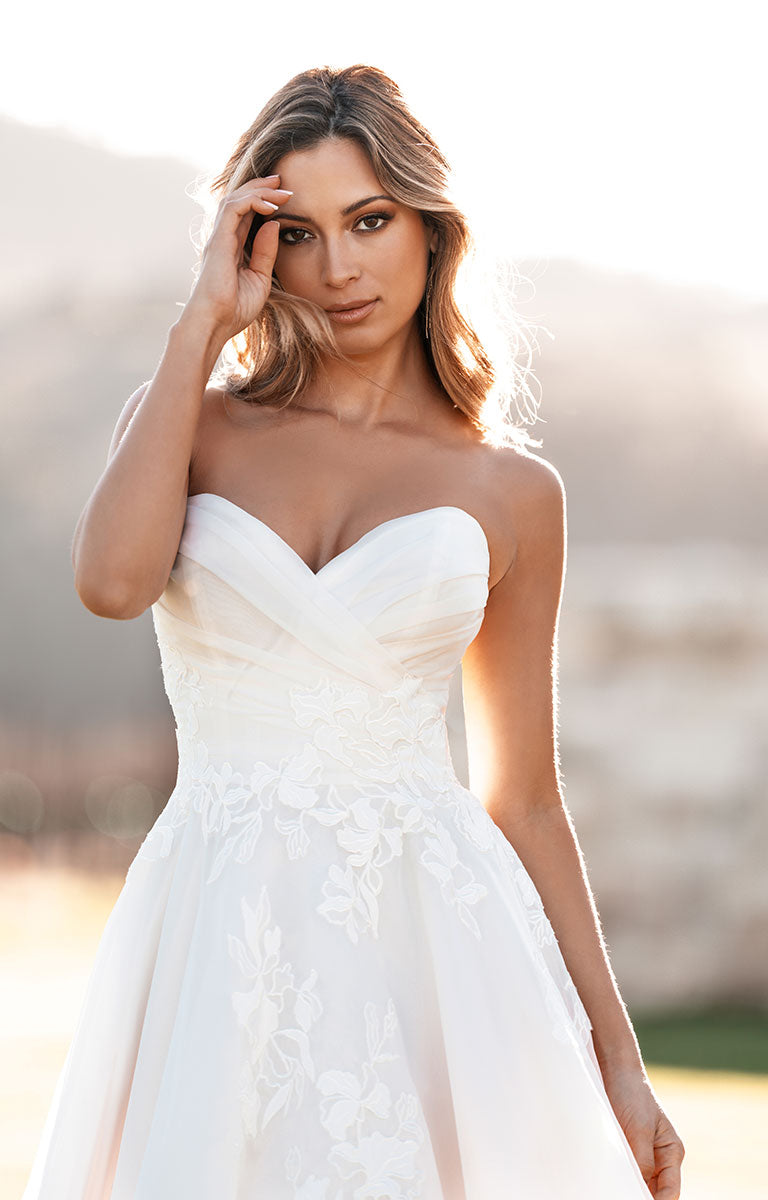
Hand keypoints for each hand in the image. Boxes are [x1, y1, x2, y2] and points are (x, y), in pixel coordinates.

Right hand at [181, 174, 293, 342]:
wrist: (216, 323)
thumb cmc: (234, 309)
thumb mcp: (260, 278)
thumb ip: (266, 252)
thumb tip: (273, 225)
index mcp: (232, 247)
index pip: (246, 214)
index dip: (263, 200)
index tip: (285, 195)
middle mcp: (223, 238)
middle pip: (240, 200)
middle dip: (261, 187)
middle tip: (283, 181)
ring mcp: (219, 237)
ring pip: (236, 199)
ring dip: (259, 190)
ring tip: (280, 188)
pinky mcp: (218, 240)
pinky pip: (233, 209)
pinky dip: (252, 201)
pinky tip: (271, 205)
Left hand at [600, 1063, 684, 1197]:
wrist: (616, 1071)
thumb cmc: (631, 1096)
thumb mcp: (639, 1130)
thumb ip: (644, 1161)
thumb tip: (641, 1191)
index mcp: (672, 1152)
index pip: (671, 1192)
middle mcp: (662, 1157)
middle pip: (657, 1192)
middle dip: (644, 1197)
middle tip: (623, 1195)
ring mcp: (645, 1154)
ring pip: (643, 1184)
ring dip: (631, 1188)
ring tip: (617, 1190)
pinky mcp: (629, 1149)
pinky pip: (629, 1172)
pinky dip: (622, 1179)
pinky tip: (611, 1182)